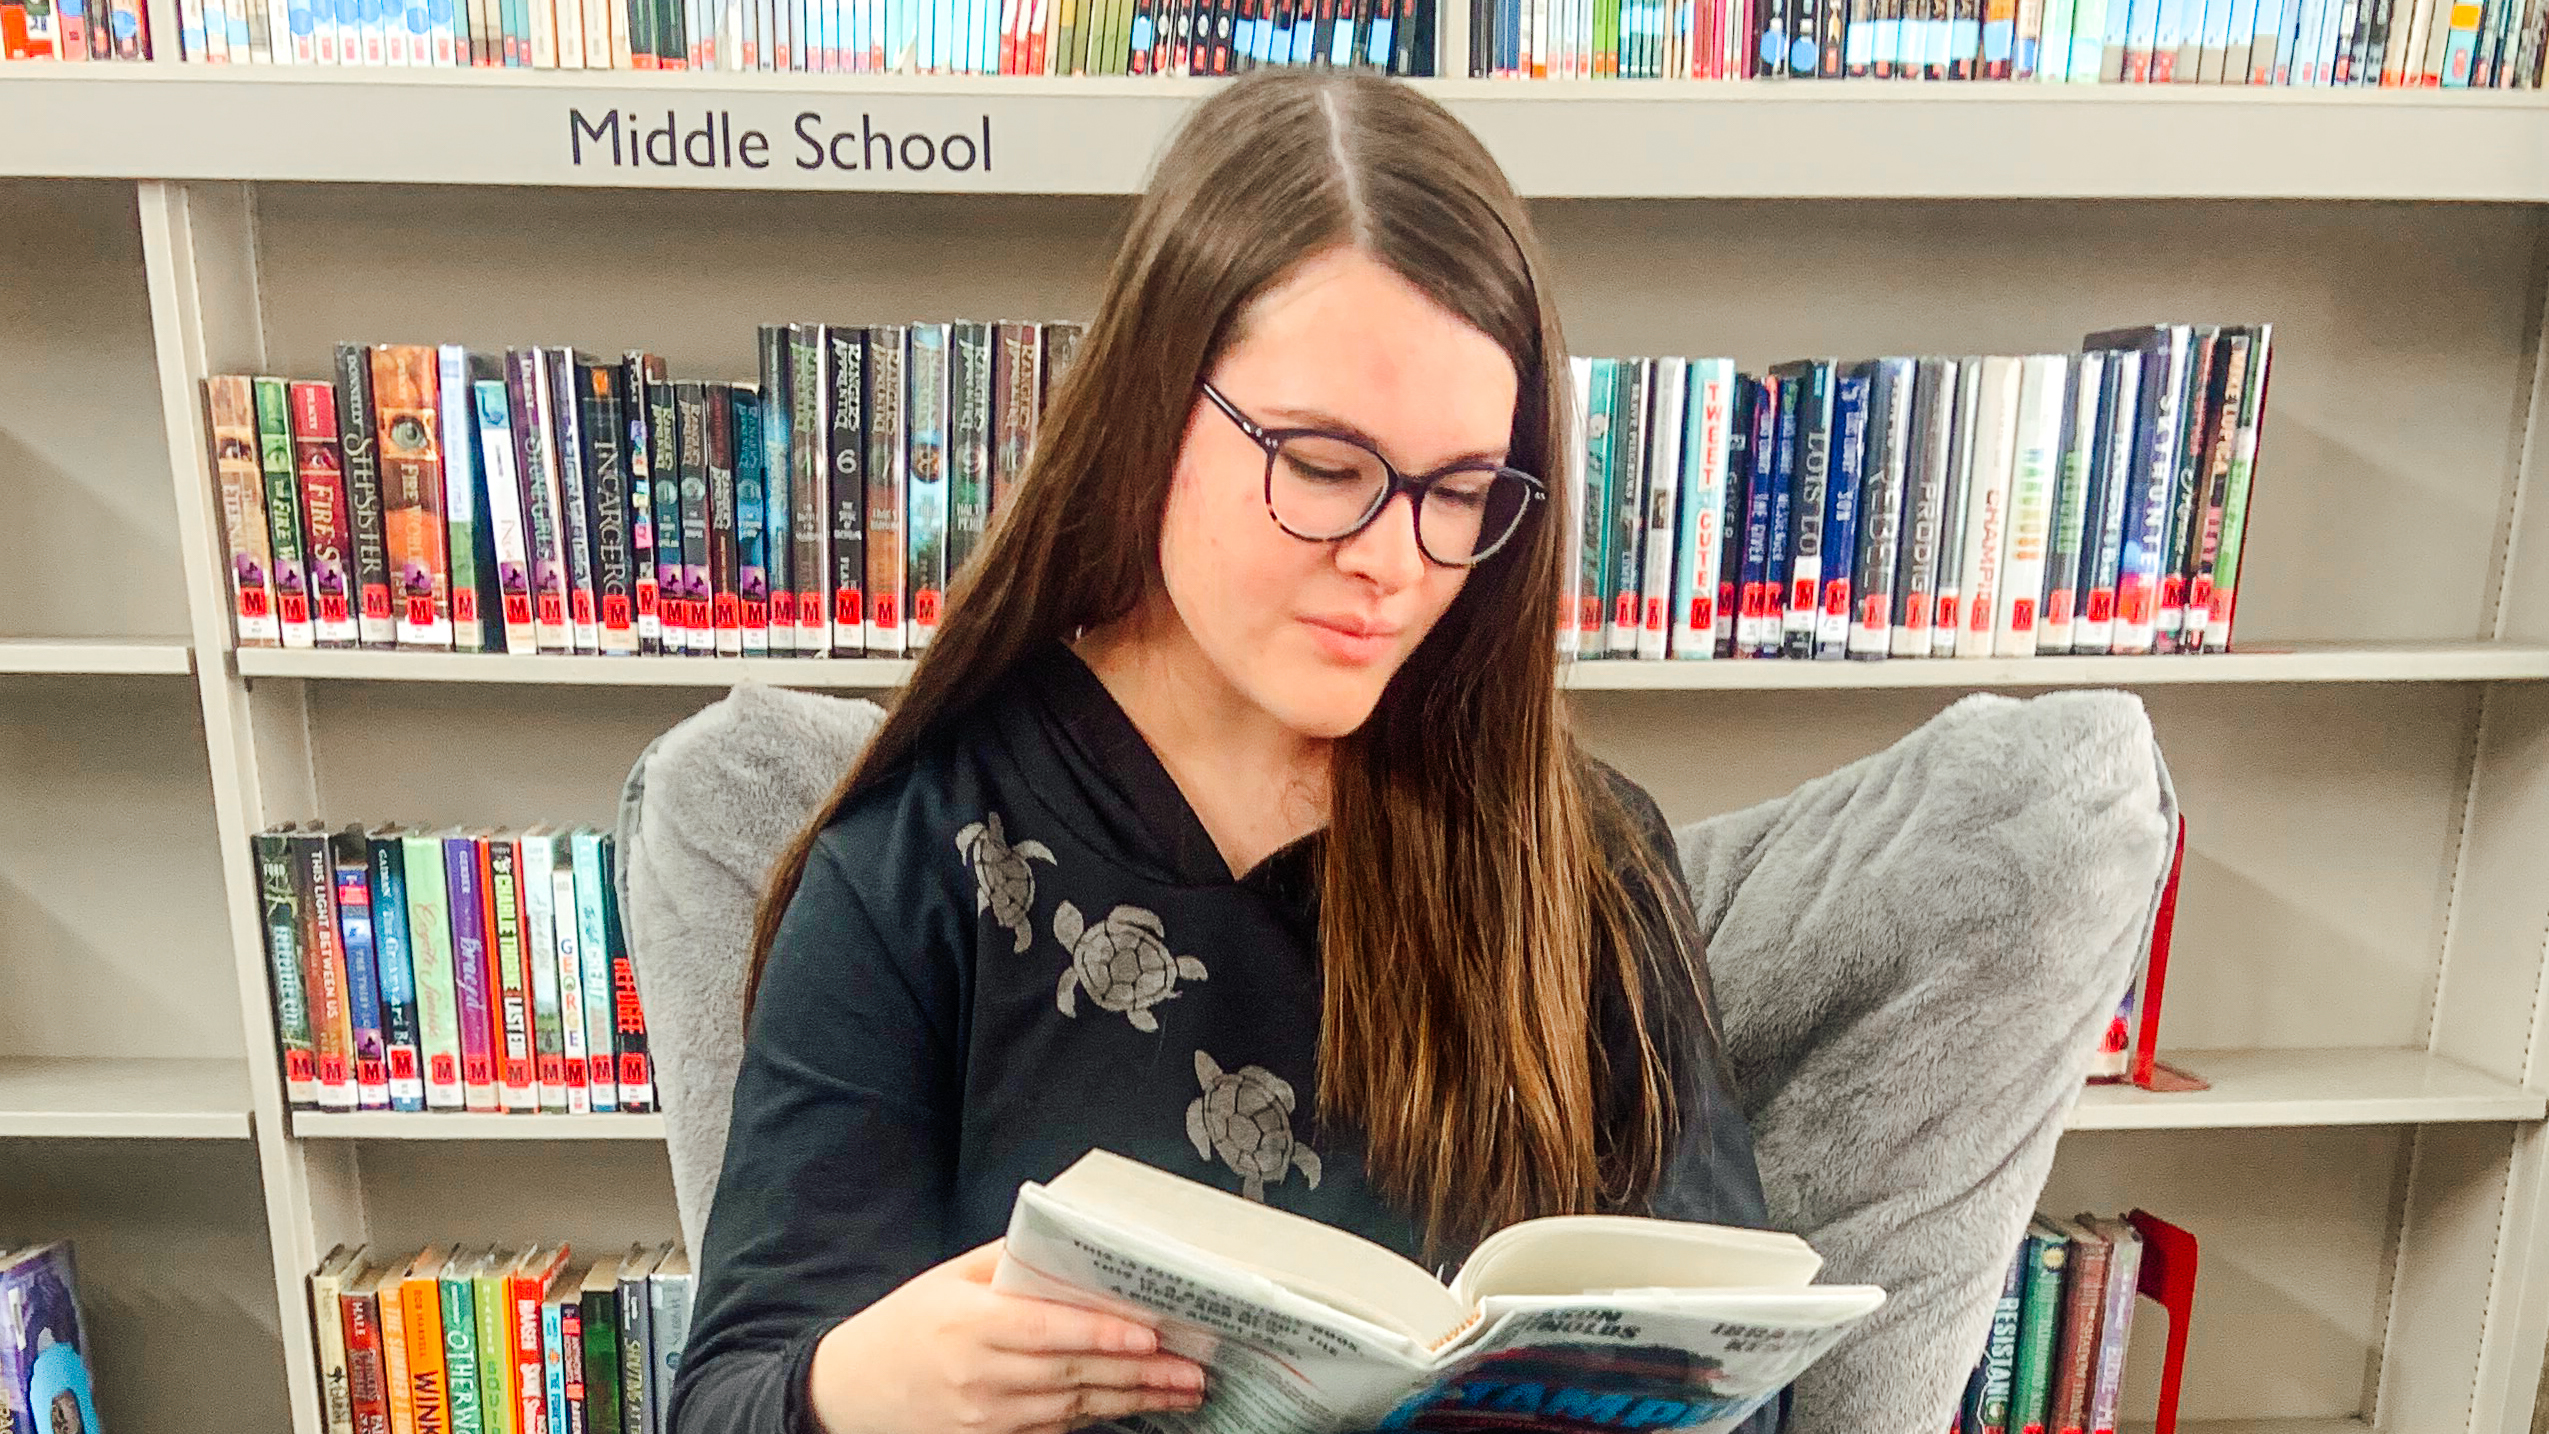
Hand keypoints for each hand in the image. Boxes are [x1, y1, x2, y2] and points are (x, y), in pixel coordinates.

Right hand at [808, 1240, 1208, 1433]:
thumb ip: (1010, 1261)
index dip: (1101, 1334)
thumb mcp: (950, 1279)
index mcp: (971, 1325)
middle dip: (1141, 1374)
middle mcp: (982, 1375)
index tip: (1149, 1335)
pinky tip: (1137, 1407)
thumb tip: (1073, 1240)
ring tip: (1183, 1391)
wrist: (852, 1391)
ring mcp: (988, 1416)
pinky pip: (1056, 1429)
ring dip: (1134, 1401)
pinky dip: (1100, 1418)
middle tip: (1192, 1369)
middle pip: (1074, 1375)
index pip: (1048, 1331)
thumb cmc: (906, 1325)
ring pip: (1075, 1408)